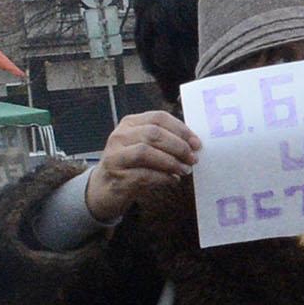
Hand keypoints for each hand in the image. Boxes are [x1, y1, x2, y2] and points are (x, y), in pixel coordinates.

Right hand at [84, 110, 200, 222]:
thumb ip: (165, 141)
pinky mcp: (117, 175)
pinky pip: (143, 174)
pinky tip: (173, 180)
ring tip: (184, 170)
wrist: (106, 186)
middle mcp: (120, 136)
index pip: (158, 118)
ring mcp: (115, 155)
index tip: (197, 143)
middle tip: (193, 159)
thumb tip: (194, 145)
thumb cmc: (133, 165)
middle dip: (178, 146)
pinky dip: (163, 177)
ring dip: (171, 162)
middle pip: (153, 134)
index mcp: (130, 123)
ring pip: (146, 152)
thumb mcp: (146, 146)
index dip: (181, 130)